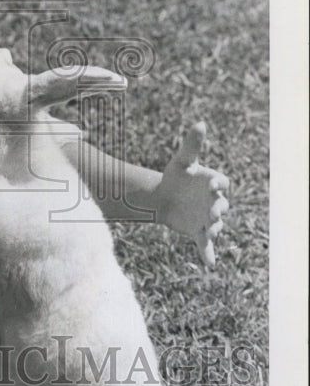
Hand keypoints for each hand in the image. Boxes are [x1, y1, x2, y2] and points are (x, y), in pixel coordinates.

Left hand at [150, 122, 229, 265]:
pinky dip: (208, 253)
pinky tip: (210, 262)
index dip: (219, 185)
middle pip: (222, 206)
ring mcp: (208, 218)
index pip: (222, 184)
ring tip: (210, 229)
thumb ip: (192, 144)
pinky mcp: (199, 231)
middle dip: (218, 208)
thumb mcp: (182, 160)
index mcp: (214, 183)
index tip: (212, 184)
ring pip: (216, 225)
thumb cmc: (175, 176)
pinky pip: (205, 243)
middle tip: (212, 211)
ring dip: (214, 228)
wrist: (162, 196)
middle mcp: (215, 201)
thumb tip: (201, 123)